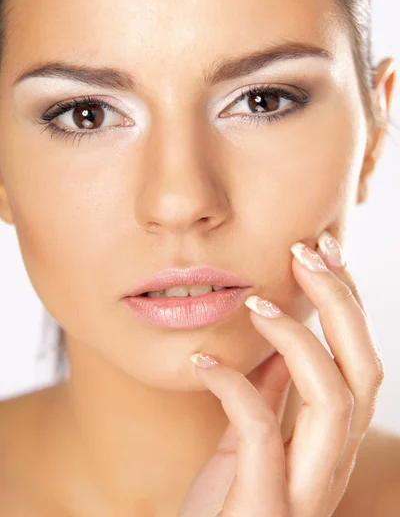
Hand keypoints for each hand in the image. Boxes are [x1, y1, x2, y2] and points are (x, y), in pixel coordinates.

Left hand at [178, 231, 384, 516]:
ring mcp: (305, 488)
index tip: (321, 251)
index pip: (359, 360)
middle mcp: (331, 463)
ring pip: (335, 400)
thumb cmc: (224, 506)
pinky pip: (261, 433)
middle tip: (306, 253)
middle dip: (341, 304)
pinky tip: (201, 361)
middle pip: (365, 371)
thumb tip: (278, 341)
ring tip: (258, 302)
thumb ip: (269, 393)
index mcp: (331, 442)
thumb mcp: (248, 440)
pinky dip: (233, 385)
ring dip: (299, 339)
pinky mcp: (266, 507)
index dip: (348, 302)